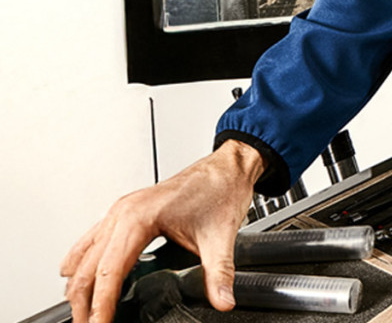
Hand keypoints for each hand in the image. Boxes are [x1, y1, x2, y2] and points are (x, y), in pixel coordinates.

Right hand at [61, 139, 264, 322]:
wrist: (228, 167)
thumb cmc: (221, 190)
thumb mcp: (221, 237)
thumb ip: (219, 273)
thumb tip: (223, 300)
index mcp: (140, 217)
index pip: (109, 272)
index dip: (101, 306)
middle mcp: (125, 211)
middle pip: (88, 265)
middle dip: (83, 302)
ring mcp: (123, 209)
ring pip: (85, 253)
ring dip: (79, 285)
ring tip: (82, 313)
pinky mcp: (127, 211)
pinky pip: (93, 239)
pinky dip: (83, 263)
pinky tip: (82, 279)